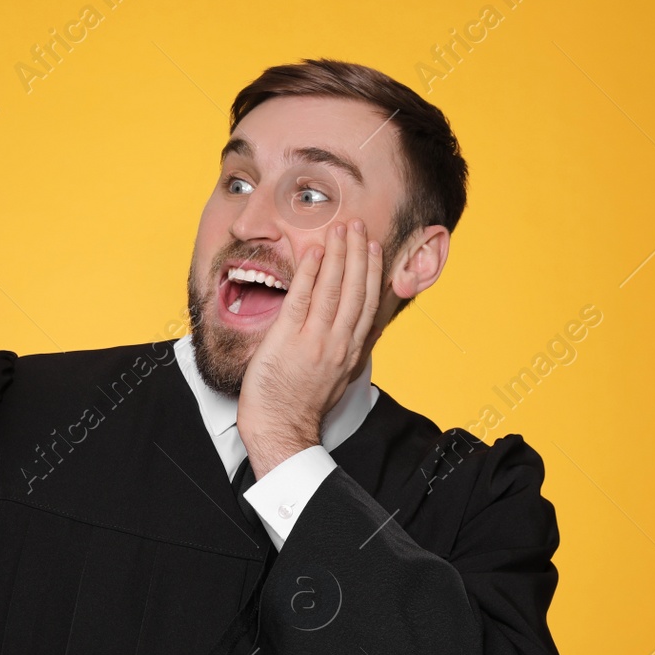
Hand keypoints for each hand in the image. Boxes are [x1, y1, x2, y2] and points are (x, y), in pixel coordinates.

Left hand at [236, 220, 381, 476]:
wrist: (281, 428)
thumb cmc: (302, 405)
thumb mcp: (337, 378)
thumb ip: (347, 351)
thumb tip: (361, 333)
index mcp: (350, 350)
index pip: (367, 303)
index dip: (371, 271)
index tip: (372, 248)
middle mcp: (338, 342)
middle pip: (355, 289)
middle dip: (357, 253)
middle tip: (358, 225)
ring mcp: (314, 340)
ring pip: (333, 289)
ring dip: (338, 255)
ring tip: (340, 229)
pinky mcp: (289, 339)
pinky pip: (302, 299)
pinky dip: (310, 274)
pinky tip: (314, 252)